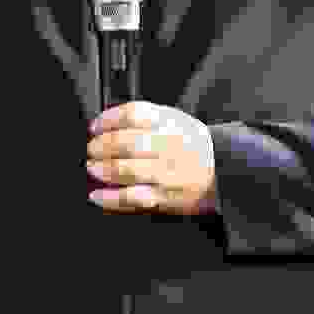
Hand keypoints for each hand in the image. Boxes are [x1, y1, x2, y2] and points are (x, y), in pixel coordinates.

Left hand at [87, 101, 215, 216]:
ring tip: (92, 167)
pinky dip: (110, 198)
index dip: (109, 119)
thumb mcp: (174, 119)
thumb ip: (143, 116)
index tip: (95, 126)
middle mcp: (169, 146)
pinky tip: (97, 196)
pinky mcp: (165, 198)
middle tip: (92, 149)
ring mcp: (167, 173)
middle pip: (128, 143)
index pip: (134, 114)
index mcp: (171, 123)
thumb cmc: (192, 145)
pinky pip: (132, 198)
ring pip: (127, 170)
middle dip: (102, 146)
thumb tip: (105, 120)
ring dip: (103, 169)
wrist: (222, 170)